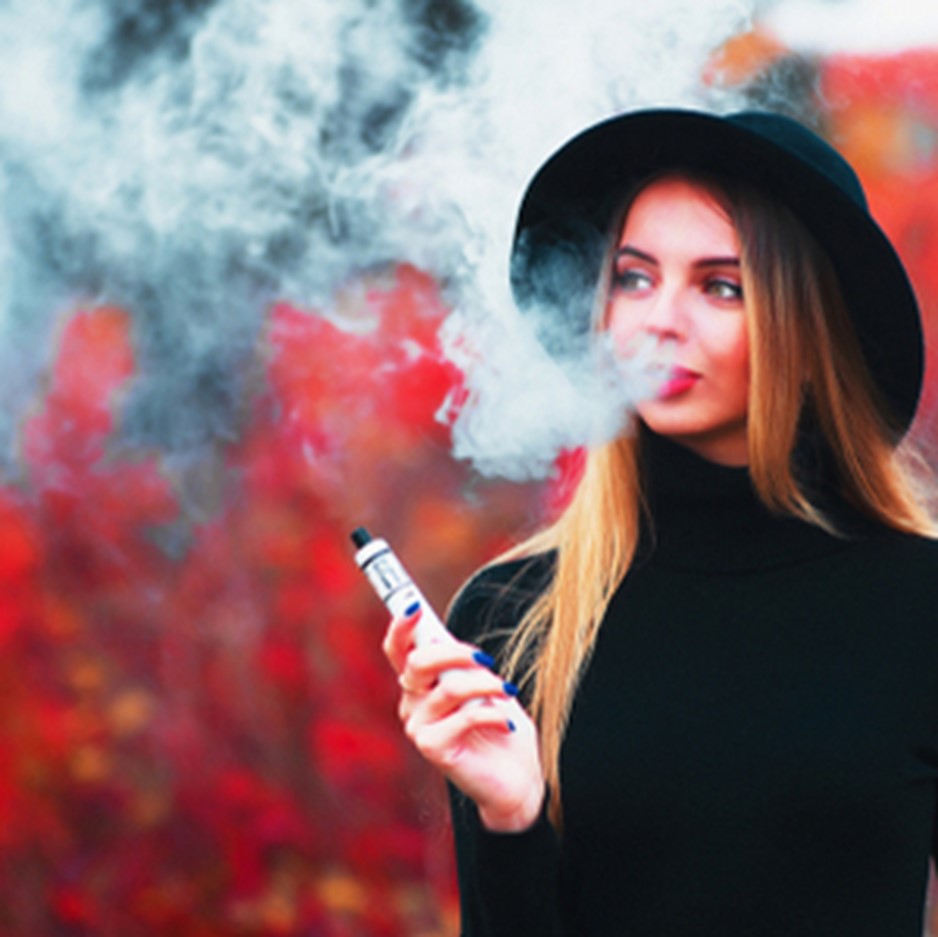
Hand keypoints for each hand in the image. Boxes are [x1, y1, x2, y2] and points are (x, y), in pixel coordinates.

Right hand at [383, 605, 545, 831]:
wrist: (517, 777)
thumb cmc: (499, 725)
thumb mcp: (482, 682)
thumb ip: (460, 660)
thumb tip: (438, 630)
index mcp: (419, 683)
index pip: (398, 649)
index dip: (400, 627)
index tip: (413, 606)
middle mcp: (411, 703)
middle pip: (418, 662)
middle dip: (454, 652)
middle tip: (485, 658)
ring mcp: (418, 726)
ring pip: (449, 688)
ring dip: (486, 684)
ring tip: (507, 690)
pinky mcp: (431, 748)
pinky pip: (464, 716)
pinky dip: (493, 713)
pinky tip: (506, 723)